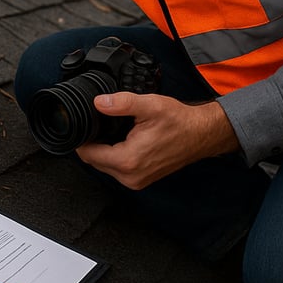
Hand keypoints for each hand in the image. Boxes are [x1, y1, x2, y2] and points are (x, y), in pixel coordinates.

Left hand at [75, 92, 239, 189]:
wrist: (201, 135)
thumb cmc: (179, 122)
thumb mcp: (149, 105)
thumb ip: (121, 103)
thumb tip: (99, 102)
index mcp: (128, 161)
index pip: (88, 154)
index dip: (81, 139)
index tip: (81, 125)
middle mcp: (130, 176)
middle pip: (94, 161)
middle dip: (91, 143)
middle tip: (96, 123)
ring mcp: (136, 181)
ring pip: (105, 166)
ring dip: (102, 150)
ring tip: (108, 130)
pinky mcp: (141, 179)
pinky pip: (117, 169)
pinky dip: (114, 155)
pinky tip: (120, 140)